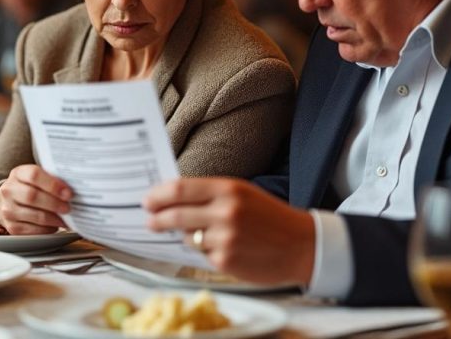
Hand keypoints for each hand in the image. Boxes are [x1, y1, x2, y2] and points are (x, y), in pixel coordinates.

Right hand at [0, 164, 71, 233]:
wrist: (10, 202)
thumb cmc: (31, 188)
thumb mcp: (38, 178)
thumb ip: (52, 180)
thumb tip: (72, 190)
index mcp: (18, 173)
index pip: (34, 175)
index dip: (53, 185)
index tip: (68, 193)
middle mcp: (9, 190)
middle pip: (32, 196)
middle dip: (55, 203)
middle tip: (68, 208)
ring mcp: (8, 209)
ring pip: (35, 215)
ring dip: (54, 219)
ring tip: (65, 219)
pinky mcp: (11, 227)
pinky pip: (33, 230)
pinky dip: (48, 229)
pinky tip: (55, 226)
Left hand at [143, 178, 314, 286]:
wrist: (302, 245)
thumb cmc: (270, 217)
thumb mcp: (243, 193)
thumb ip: (210, 194)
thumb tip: (173, 197)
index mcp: (229, 189)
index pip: (180, 189)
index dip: (158, 195)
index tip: (147, 200)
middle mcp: (225, 212)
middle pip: (176, 214)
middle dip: (157, 218)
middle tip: (150, 220)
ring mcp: (225, 238)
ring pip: (187, 236)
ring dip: (185, 236)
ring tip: (201, 233)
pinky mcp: (226, 261)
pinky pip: (202, 254)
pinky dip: (205, 251)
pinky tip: (222, 247)